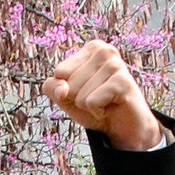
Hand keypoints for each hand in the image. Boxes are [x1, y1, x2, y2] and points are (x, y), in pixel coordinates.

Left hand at [45, 40, 162, 152]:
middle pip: (68, 84)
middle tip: (97, 98)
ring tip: (104, 101)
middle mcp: (104, 50)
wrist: (122, 126)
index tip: (86, 90)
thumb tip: (62, 90)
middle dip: (78, 99)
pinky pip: (91, 102)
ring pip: (79, 94)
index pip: (59, 72)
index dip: (67, 90)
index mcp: (91, 48)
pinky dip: (97, 112)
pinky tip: (110, 106)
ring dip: (89, 106)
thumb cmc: (94, 106)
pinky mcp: (122, 82)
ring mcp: (115, 64)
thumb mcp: (65, 96)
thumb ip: (52, 87)